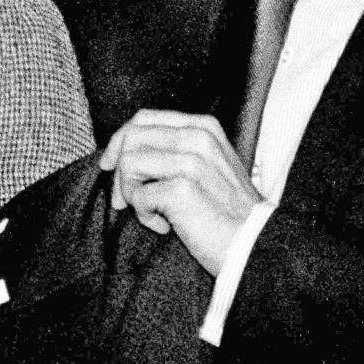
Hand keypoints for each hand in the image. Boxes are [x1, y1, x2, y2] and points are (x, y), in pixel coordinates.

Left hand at [100, 110, 262, 274]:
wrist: (253, 244)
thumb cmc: (226, 212)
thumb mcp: (207, 166)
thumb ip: (174, 150)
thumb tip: (123, 153)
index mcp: (203, 127)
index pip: (144, 118)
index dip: (119, 141)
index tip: (110, 164)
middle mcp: (197, 137)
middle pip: (131, 138)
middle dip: (119, 171)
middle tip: (124, 200)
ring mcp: (191, 161)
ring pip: (129, 164)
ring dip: (133, 195)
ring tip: (155, 214)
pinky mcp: (182, 188)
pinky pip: (139, 196)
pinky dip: (146, 217)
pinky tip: (167, 227)